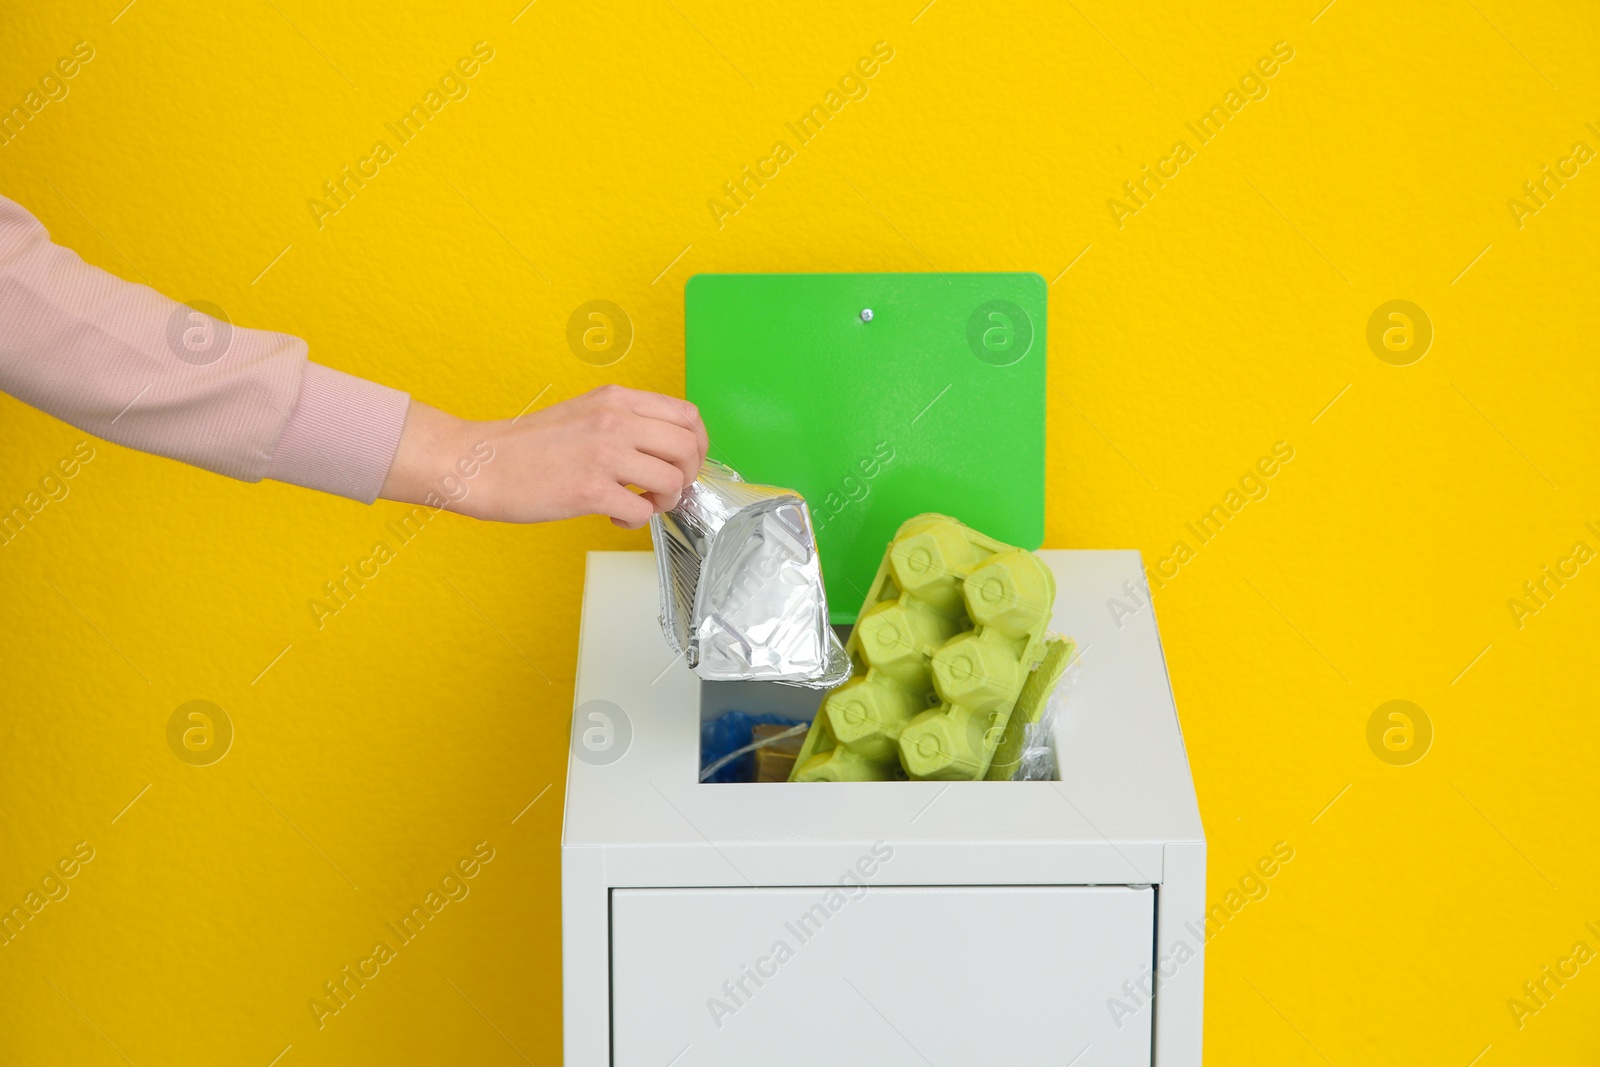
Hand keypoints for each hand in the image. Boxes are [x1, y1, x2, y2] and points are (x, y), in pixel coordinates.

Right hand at [379, 384, 708, 526]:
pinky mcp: (590, 490)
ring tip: (640, 503)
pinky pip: (641, 511)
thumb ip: (627, 421)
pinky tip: (614, 514)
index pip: (687, 415)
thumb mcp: (585, 412)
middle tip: (666, 489)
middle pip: (687, 448)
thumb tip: (668, 446)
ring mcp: (604, 455)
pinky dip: (635, 520)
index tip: (685, 463)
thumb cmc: (530, 445)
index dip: (696, 444)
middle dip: (687, 476)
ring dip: (664, 501)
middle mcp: (615, 421)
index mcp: (617, 399)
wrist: (482, 464)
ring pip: (672, 481)